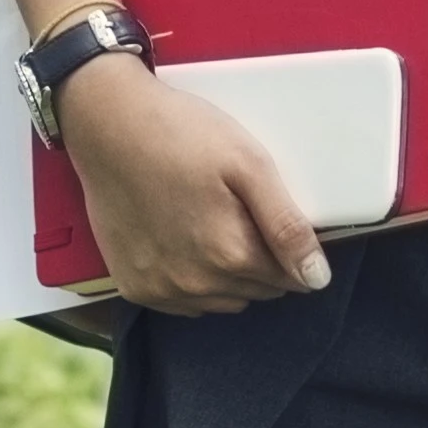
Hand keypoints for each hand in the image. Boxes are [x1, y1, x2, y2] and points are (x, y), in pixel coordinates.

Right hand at [52, 57, 327, 316]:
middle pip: (257, 290)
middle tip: (246, 213)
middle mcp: (196, 285)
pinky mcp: (134, 287)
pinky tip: (186, 240)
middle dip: (263, 260)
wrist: (108, 124)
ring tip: (215, 223)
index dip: (293, 249)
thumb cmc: (183, 135)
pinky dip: (194, 281)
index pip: (290, 278)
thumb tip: (318, 279)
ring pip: (223, 300)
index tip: (278, 218)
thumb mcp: (248, 164)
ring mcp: (161, 290)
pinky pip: (184, 302)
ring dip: (231, 275)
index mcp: (231, 255)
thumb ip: (286, 225)